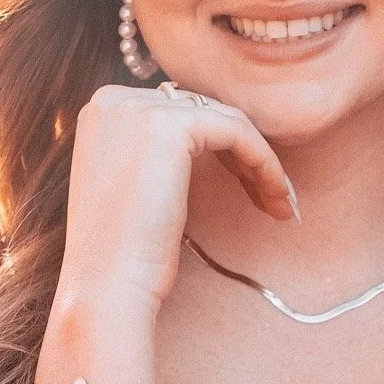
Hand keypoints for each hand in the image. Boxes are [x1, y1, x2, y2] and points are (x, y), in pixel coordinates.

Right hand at [56, 81, 296, 313]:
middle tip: (272, 197)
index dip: (219, 148)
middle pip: (203, 113)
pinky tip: (277, 198)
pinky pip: (236, 132)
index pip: (179, 113)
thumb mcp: (133, 183)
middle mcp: (115, 100)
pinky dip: (264, 162)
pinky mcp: (168, 127)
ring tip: (280, 203)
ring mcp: (138, 109)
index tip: (248, 185)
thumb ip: (155, 151)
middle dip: (242, 154)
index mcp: (103, 109)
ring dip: (260, 162)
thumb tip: (207, 137)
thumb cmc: (122, 251)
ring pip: (226, 121)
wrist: (107, 284)